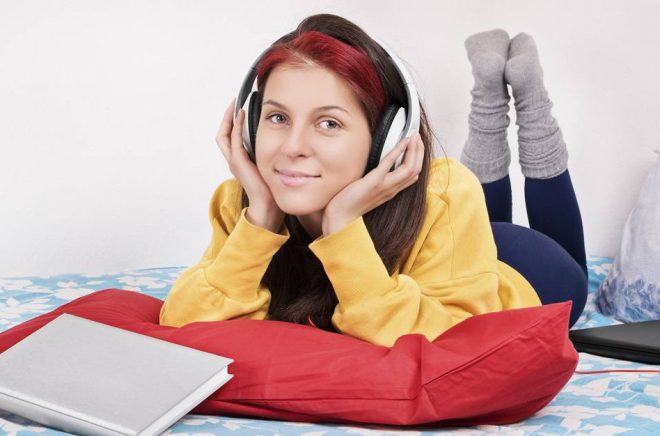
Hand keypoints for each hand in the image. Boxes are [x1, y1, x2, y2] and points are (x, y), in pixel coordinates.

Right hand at [215, 98, 284, 232]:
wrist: (268, 204)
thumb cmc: (271, 188)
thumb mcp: (269, 166)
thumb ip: (270, 154)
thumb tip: (281, 143)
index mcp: (239, 161)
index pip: (229, 138)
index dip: (231, 123)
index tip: (239, 109)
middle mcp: (233, 160)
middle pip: (222, 134)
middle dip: (226, 118)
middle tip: (233, 103)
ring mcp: (234, 161)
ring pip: (224, 135)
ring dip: (228, 119)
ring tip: (235, 106)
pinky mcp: (238, 162)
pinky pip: (233, 139)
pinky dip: (236, 126)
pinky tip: (242, 115)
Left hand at [322, 132, 424, 235]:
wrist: (340, 217)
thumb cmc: (350, 204)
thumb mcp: (369, 190)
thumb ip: (378, 180)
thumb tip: (381, 167)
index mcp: (391, 191)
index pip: (413, 175)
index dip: (419, 158)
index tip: (417, 144)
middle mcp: (392, 189)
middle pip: (415, 170)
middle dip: (419, 151)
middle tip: (418, 136)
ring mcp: (384, 186)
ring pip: (410, 168)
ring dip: (414, 150)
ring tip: (414, 136)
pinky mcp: (374, 182)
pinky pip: (390, 164)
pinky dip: (399, 150)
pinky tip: (403, 141)